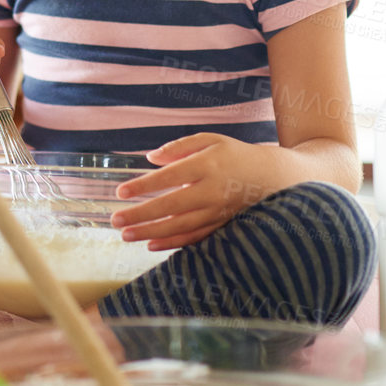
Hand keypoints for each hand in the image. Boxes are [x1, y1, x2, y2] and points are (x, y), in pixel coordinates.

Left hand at [109, 134, 285, 250]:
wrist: (271, 176)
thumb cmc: (233, 155)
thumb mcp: (209, 140)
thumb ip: (179, 147)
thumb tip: (150, 158)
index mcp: (206, 165)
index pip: (169, 177)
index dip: (143, 186)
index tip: (121, 192)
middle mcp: (211, 191)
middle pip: (171, 206)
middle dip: (141, 215)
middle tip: (115, 220)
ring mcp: (217, 211)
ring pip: (180, 226)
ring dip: (151, 233)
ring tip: (126, 235)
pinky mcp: (221, 225)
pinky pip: (194, 238)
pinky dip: (173, 243)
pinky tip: (151, 245)